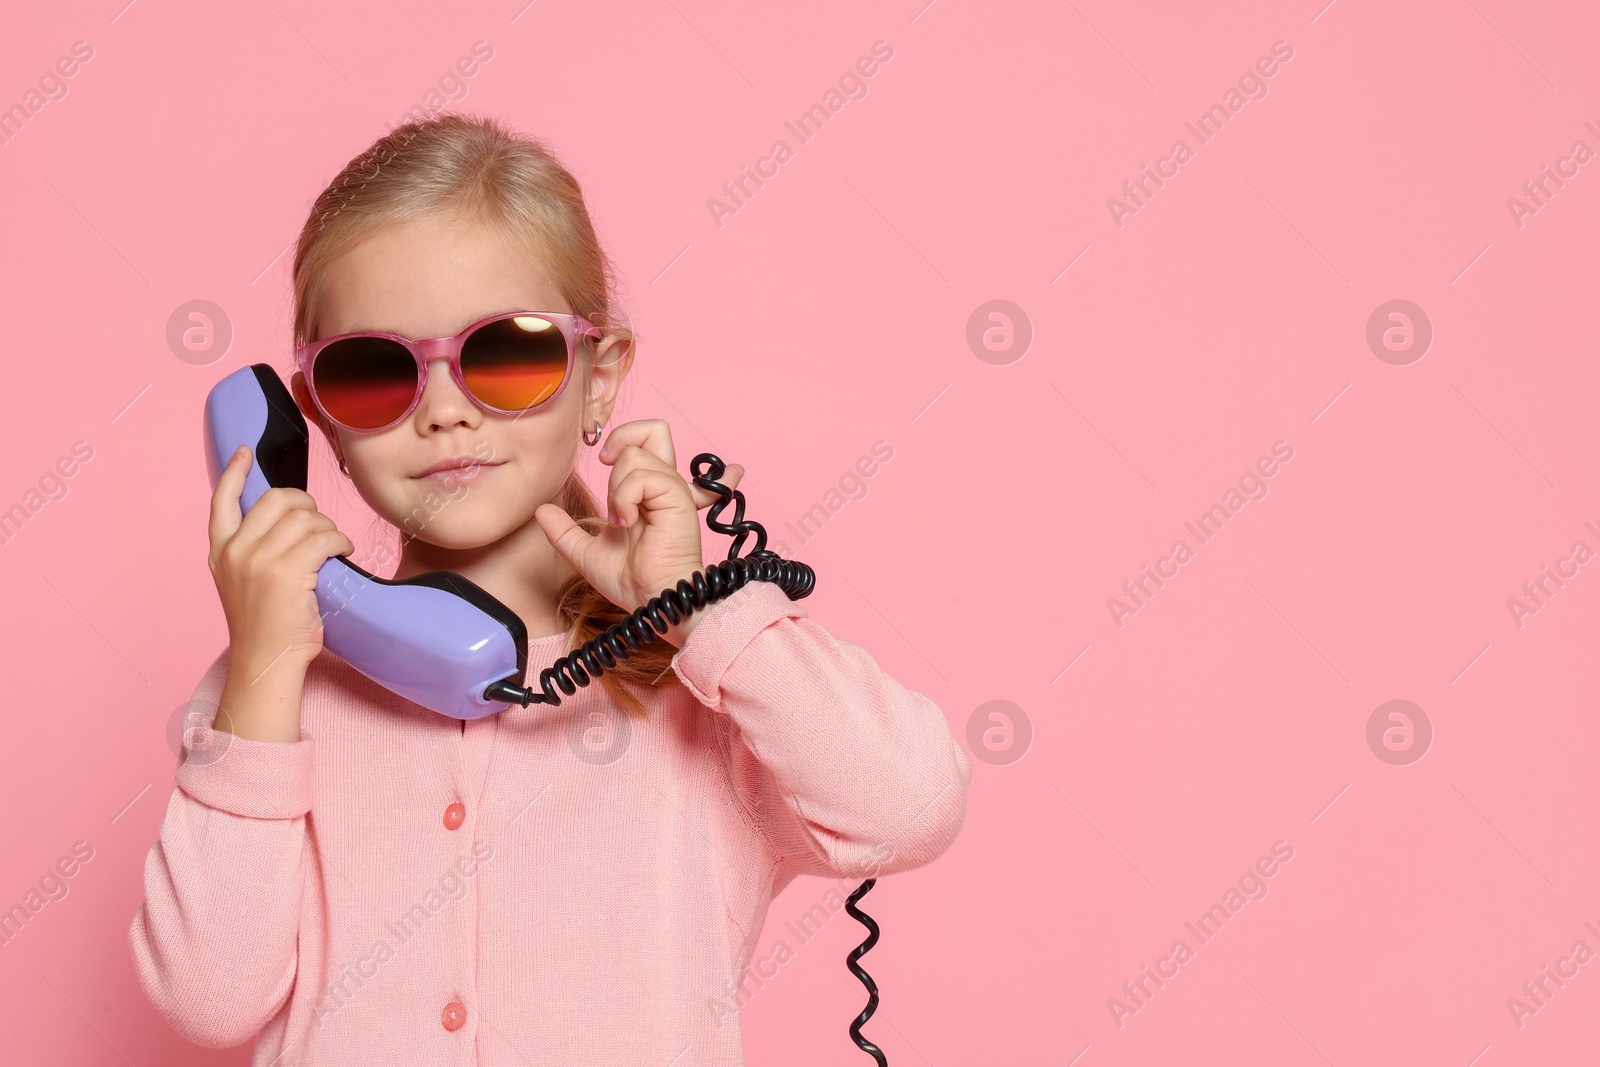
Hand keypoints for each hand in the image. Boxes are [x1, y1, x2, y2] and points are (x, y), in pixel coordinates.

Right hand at [209, 445, 354, 680]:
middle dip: (306, 505)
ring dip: (328, 528)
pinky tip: (344, 553)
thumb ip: (254, 550)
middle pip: (277, 500)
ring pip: (305, 518)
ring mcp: (258, 560)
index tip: (244, 452)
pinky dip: (340, 541)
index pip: (222, 500)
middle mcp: (234, 551)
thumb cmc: (266, 627)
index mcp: (219, 551)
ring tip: (334, 547)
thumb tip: (289, 520)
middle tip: (320, 525)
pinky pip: (324, 538)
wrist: (266, 663)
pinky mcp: (286, 572)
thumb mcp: (244, 582)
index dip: (234, 472)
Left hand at [535, 420, 742, 648]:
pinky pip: (642, 476)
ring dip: (616, 487)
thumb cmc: (632, 581)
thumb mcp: (586, 553)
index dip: (624, 437)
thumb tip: (543, 510)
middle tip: (607, 466)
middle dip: (622, 438)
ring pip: (635, 453)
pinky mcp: (677, 498)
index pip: (649, 440)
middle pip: (655, 428)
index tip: (605, 460)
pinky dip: (624, 498)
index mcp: (649, 491)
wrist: (651, 602)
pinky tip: (628, 523)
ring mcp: (672, 490)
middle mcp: (664, 484)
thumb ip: (565, 531)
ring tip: (621, 520)